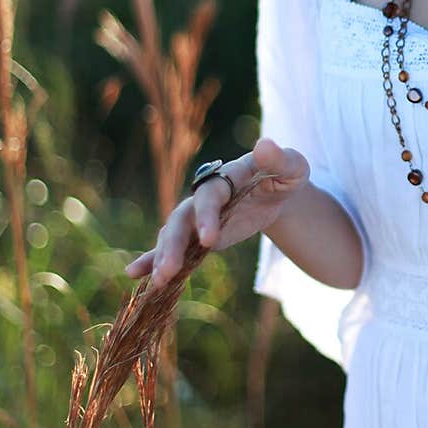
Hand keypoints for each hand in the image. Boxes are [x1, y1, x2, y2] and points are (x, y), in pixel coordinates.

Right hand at [124, 137, 309, 289]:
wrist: (277, 189)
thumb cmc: (285, 174)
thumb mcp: (293, 167)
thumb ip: (281, 159)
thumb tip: (264, 145)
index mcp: (227, 177)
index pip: (211, 195)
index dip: (207, 216)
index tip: (210, 240)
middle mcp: (205, 195)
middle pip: (182, 218)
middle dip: (174, 244)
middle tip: (169, 270)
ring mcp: (198, 215)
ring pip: (173, 234)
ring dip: (162, 257)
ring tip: (157, 282)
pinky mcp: (197, 233)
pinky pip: (172, 246)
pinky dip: (153, 258)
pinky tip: (134, 273)